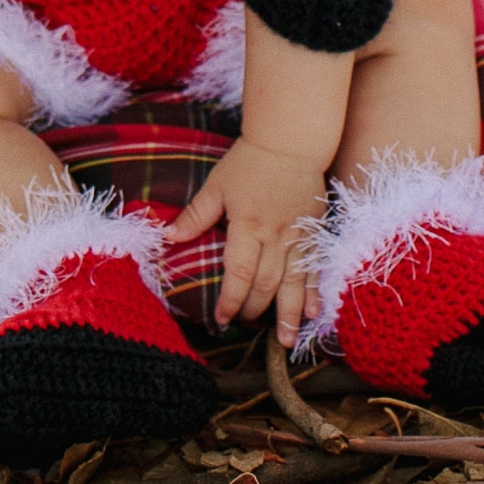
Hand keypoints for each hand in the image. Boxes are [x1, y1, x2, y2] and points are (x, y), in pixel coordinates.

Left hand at [162, 137, 324, 344]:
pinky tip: (313, 314)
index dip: (230, 299)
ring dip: (289, 314)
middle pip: (266, 284)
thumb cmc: (249, 162)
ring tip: (286, 341)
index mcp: (248, 225)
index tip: (221, 318)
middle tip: (244, 324)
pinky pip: (315, 269)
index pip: (239, 272)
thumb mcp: (217, 185)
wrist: (291, 141)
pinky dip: (314, 293)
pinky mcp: (314, 233)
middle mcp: (275, 236)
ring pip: (294, 283)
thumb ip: (195, 215)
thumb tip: (168, 236)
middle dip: (254, 309)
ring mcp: (299, 236)